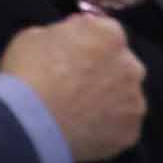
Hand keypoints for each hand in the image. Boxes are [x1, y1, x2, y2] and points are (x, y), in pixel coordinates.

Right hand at [0, 12, 146, 162]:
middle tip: (75, 82)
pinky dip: (107, 126)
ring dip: (109, 99)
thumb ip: (63, 33)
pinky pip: (121, 125)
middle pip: (122, 64)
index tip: (72, 51)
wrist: (30, 122)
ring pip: (125, 96)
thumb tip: (72, 36)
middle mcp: (131, 65)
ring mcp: (134, 101)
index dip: (88, 40)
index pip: (106, 30)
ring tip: (78, 111)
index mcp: (108, 35)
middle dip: (104, 70)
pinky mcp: (131, 132)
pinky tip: (83, 129)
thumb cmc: (28, 72)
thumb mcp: (34, 35)